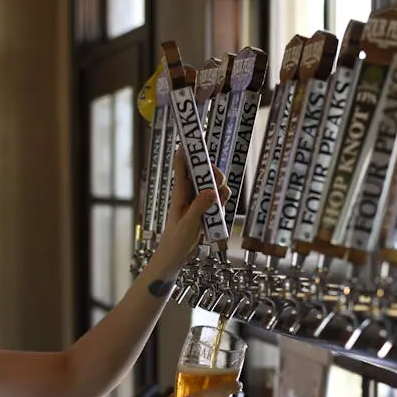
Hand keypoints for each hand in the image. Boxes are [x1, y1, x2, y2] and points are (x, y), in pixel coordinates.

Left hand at [155, 150, 230, 270]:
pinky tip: (221, 207)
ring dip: (220, 188)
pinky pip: (217, 199)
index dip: (187, 152)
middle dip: (214, 172)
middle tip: (218, 182)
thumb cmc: (175, 241)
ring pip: (213, 185)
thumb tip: (212, 191)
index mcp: (180, 194)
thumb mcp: (188, 224)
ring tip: (220, 200)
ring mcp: (198, 202)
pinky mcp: (205, 211)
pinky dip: (222, 200)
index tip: (193, 139)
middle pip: (204, 173)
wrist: (175, 257)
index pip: (182, 168)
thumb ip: (199, 207)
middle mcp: (189, 194)